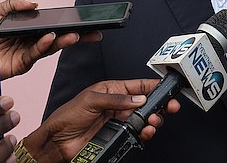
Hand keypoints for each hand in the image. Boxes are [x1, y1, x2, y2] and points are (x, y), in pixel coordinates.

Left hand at [0, 0, 101, 79]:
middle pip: (58, 38)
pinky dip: (44, 47)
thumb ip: (13, 4)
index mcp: (28, 29)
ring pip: (50, 47)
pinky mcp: (20, 64)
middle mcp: (31, 42)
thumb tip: (34, 4)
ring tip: (74, 35)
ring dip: (64, 42)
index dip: (67, 24)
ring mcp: (27, 54)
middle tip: (92, 33)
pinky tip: (50, 39)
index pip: (52, 26)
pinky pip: (35, 55)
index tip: (84, 21)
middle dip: (76, 36)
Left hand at [23, 79, 180, 162]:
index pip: (137, 85)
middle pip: (145, 103)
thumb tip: (138, 99)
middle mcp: (118, 105)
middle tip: (169, 106)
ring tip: (154, 120)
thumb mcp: (91, 100)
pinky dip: (145, 132)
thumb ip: (117, 99)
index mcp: (112, 90)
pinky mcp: (118, 135)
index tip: (167, 87)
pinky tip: (146, 130)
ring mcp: (119, 120)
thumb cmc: (68, 116)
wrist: (57, 142)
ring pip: (144, 118)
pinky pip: (137, 132)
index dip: (153, 86)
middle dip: (159, 104)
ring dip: (153, 119)